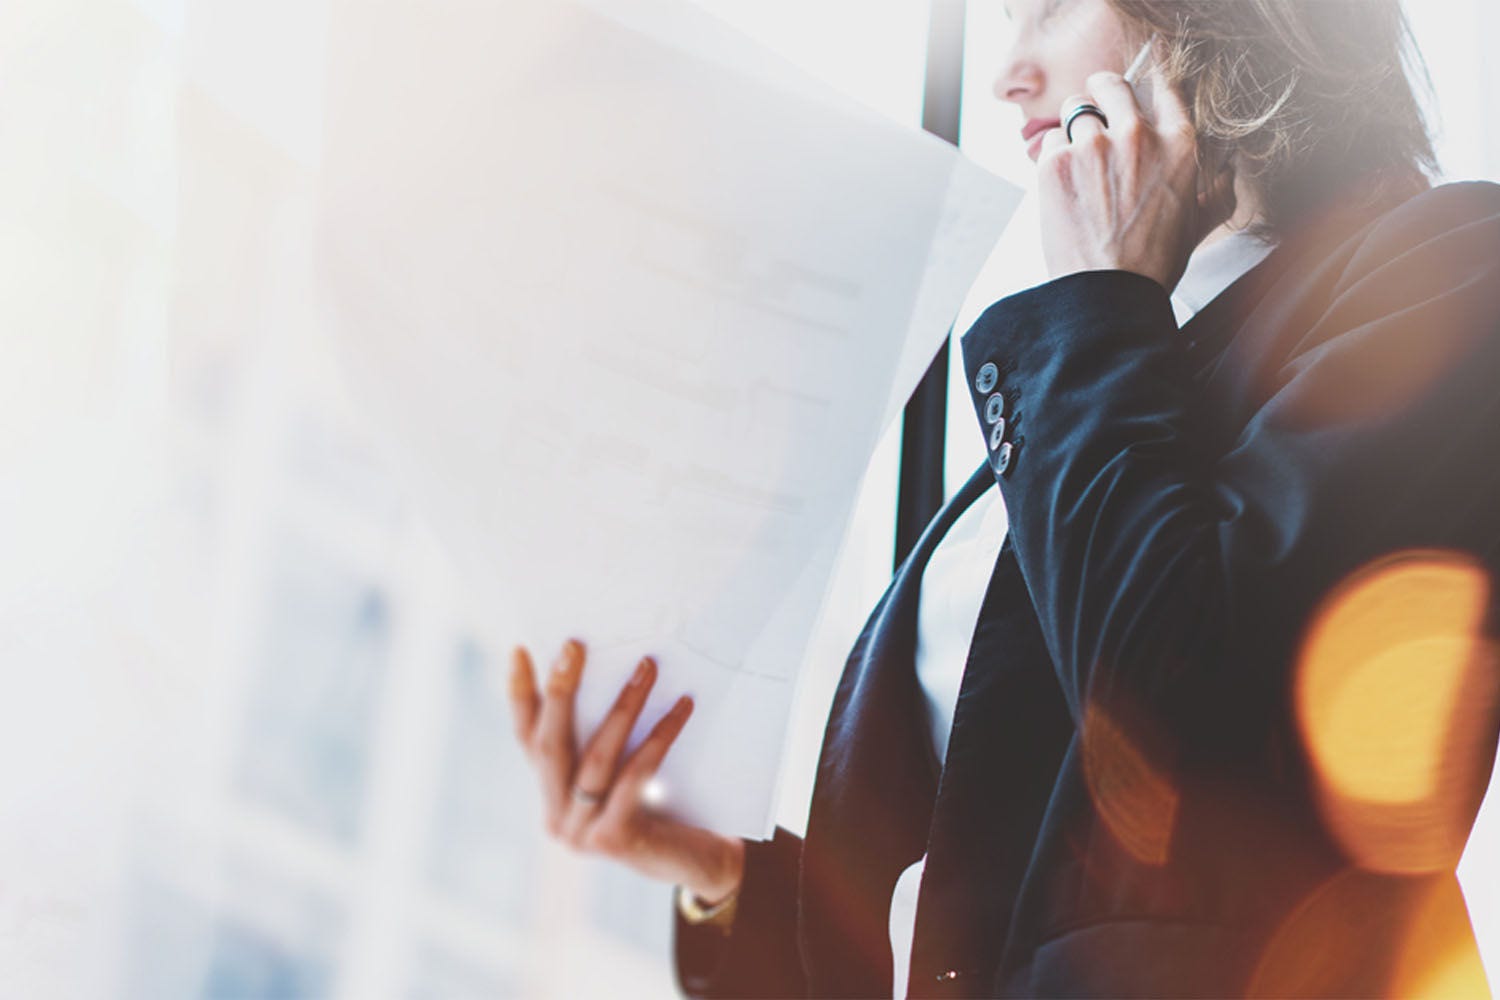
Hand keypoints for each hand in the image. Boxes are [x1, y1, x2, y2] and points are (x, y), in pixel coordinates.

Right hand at [508, 639, 745, 904]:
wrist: (694, 861)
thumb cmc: (660, 804)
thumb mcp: (624, 768)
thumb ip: (606, 738)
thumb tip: (621, 665)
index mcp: (551, 795)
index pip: (527, 739)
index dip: (520, 696)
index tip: (520, 650)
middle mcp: (555, 816)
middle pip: (550, 745)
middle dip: (561, 691)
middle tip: (575, 645)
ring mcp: (579, 834)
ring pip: (597, 757)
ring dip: (623, 706)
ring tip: (647, 666)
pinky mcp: (612, 840)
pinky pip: (636, 776)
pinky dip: (659, 737)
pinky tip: (681, 707)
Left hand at [1037, 70, 1236, 292]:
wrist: (1108, 295)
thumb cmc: (1152, 266)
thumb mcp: (1196, 225)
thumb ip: (1214, 191)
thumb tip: (1229, 173)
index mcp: (1179, 144)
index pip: (1163, 86)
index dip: (1145, 86)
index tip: (1133, 94)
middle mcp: (1137, 135)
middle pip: (1111, 85)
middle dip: (1101, 94)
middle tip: (1095, 109)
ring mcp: (1094, 145)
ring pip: (1074, 109)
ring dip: (1073, 129)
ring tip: (1076, 160)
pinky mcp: (1056, 162)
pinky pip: (1049, 142)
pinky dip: (1052, 159)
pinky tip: (1063, 187)